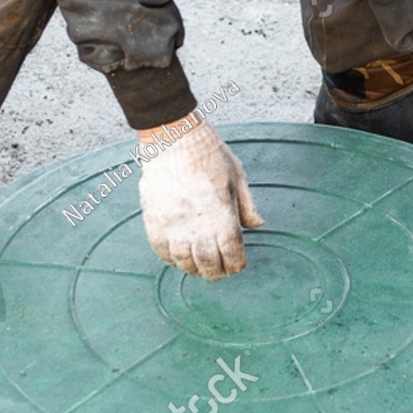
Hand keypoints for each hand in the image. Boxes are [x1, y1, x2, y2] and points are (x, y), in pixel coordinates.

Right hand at [137, 118, 263, 278]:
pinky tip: (179, 258)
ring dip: (193, 268)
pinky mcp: (154, 221)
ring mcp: (173, 225)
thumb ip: (247, 205)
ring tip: (199, 268)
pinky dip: (171, 259)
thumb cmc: (209, 154)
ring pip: (183, 261)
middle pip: (208, 263)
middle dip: (216, 272)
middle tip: (218, 272)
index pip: (231, 252)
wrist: (173, 139)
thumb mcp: (237, 177)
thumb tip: (257, 225)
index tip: (237, 265)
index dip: (235, 264)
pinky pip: (161, 250)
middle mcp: (197, 225)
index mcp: (221, 214)